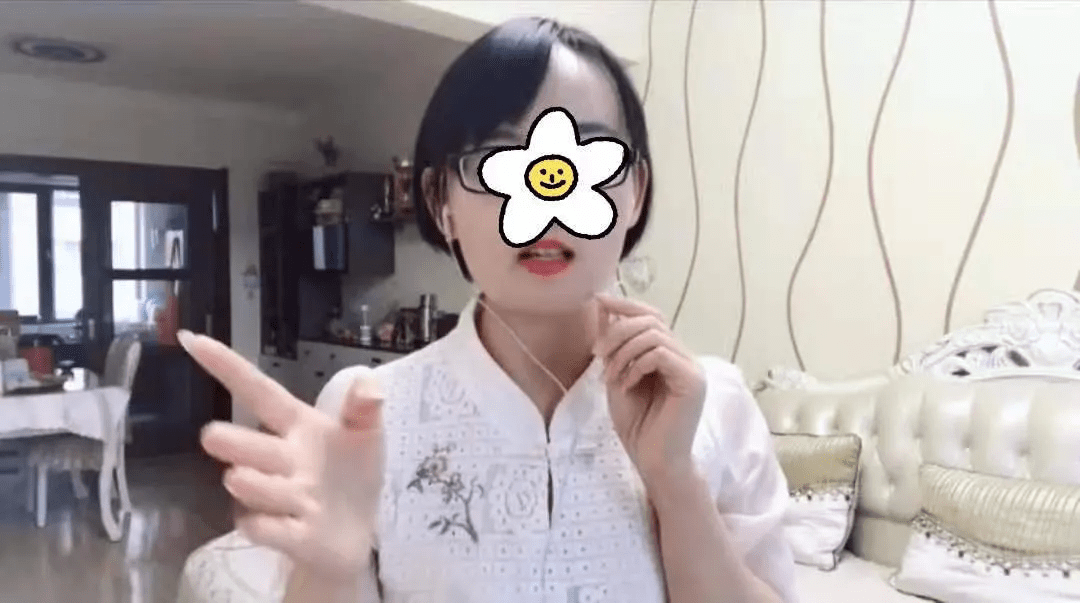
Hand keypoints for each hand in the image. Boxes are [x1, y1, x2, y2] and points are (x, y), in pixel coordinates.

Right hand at [178, 330, 384, 580]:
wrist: (356, 537)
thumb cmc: (354, 477)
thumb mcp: (368, 438)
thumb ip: (364, 410)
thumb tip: (368, 383)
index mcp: (299, 427)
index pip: (258, 392)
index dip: (228, 367)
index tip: (192, 340)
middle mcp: (281, 458)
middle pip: (241, 443)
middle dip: (230, 440)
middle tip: (215, 437)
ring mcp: (279, 497)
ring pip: (246, 483)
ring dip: (259, 486)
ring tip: (292, 491)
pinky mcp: (285, 533)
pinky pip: (261, 526)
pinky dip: (273, 527)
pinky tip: (295, 526)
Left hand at [593, 294, 706, 493]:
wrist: (652, 461)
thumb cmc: (637, 425)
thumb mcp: (617, 376)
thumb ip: (614, 346)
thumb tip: (603, 309)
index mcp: (669, 354)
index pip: (652, 316)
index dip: (625, 304)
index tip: (598, 301)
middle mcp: (684, 357)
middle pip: (651, 320)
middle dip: (618, 332)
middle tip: (598, 354)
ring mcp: (691, 368)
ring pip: (655, 334)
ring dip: (623, 351)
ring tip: (610, 376)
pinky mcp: (692, 381)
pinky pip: (660, 354)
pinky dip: (636, 365)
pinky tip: (626, 384)